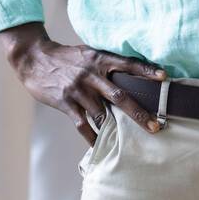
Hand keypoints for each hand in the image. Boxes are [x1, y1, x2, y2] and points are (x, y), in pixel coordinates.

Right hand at [0, 22, 164, 145]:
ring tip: (132, 142)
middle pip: (120, 95)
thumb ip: (106, 63)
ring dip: (118, 129)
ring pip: (102, 114)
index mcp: (99, 59)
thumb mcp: (88, 53)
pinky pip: (83, 125)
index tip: (164, 77)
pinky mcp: (66, 103)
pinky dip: (92, 137)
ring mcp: (78, 90)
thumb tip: (131, 73)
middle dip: (139, 113)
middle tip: (156, 126)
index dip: (146, 70)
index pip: (128, 64)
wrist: (34, 59)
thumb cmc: (66, 57)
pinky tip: (101, 146)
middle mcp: (91, 75)